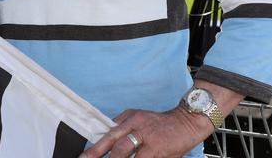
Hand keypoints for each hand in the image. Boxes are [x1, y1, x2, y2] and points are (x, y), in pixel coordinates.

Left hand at [80, 106, 213, 157]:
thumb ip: (124, 127)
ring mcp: (146, 138)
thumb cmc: (161, 124)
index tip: (85, 156)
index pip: (109, 133)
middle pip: (113, 143)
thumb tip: (108, 139)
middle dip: (99, 154)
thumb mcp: (139, 118)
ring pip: (124, 152)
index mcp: (129, 118)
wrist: (186, 121)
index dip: (96, 147)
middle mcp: (136, 126)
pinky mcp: (157, 148)